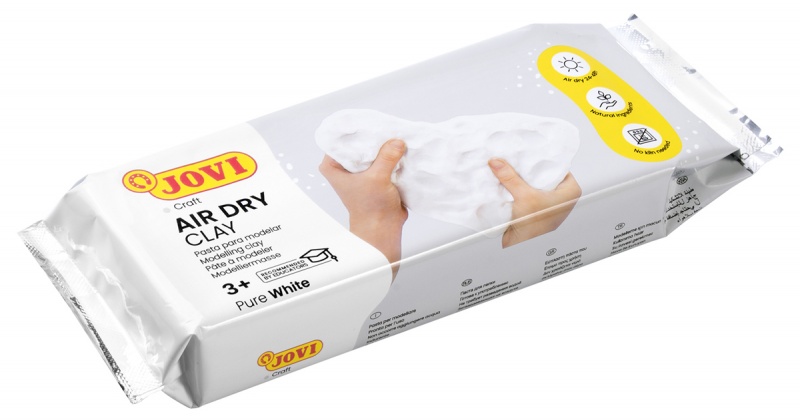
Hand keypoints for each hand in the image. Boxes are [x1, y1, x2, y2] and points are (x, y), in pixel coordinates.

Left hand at [319, 139, 407, 276]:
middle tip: (386, 127)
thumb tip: (397, 142)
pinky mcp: (374, 175)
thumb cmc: (371, 209)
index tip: (370, 122)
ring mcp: (359, 171)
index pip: (340, 139)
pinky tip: (399, 149)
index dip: (355, 130)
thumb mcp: (378, 178)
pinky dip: (390, 156)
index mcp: (333, 166)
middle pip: (358, 143)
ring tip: (394, 136)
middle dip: (372, 138)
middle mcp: (344, 167)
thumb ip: (387, 157)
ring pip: (371, 151)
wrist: (383, 227)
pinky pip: (381, 159)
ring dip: (383, 147)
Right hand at [488, 158, 580, 247]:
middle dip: (528, 167)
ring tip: (510, 164)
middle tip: (517, 155)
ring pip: (532, 182)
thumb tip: (498, 162)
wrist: (522, 249)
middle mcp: (561, 196)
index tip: (529, 148)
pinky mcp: (534, 207)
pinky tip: (508, 179)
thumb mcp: (523, 196)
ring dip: (520, 177)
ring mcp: (547, 202)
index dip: (542, 157)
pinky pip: (525, 191)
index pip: (556, 165)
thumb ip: (510, 177)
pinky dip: (516, 186)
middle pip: (542, 173)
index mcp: (570, 191)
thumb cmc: (535, 230)